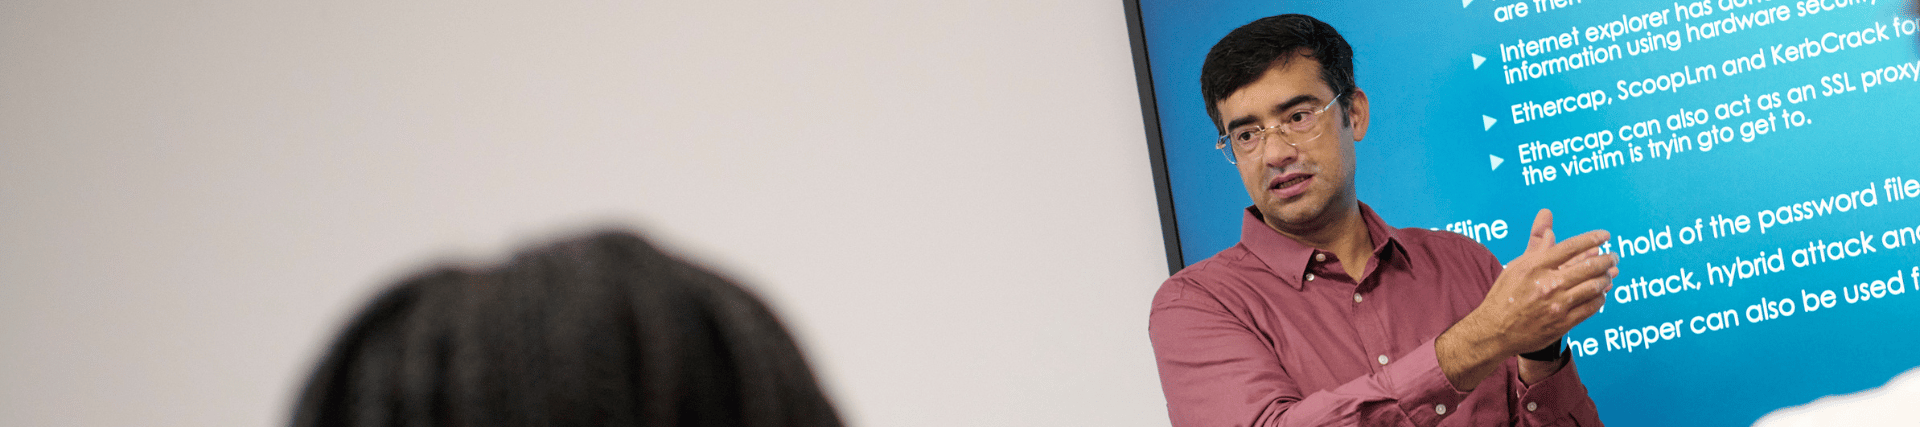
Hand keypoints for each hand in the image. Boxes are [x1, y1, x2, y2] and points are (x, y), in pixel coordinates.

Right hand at [1437, 209, 1615, 389]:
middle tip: (1614, 256)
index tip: (1605, 235)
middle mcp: (1547, 284)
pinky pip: (1591, 307)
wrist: (1495, 331)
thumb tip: (1547, 219)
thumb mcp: (1516, 266)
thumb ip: (1537, 244)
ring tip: (1610, 273)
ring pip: (1594, 287)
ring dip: (1607, 277)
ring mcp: (1557, 305)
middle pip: (1588, 267)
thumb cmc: (1504, 296)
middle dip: (1607, 259)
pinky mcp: (1563, 323)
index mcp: (1534, 267)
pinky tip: (1601, 292)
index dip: (1591, 239)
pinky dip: (1600, 297)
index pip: (1570, 247)